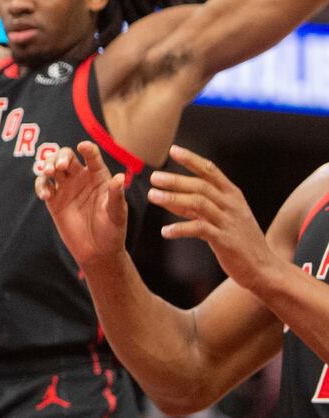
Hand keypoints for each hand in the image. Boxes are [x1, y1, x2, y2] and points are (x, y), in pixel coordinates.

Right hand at [36, 141, 127, 269]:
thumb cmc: (112, 230)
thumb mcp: (117, 213)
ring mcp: (66, 187)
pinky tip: (45, 194)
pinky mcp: (54, 199)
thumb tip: (120, 177)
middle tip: (60, 166)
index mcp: (98, 176)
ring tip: (48, 173)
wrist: (97, 251)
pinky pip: (43, 185)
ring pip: (52, 166)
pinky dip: (41, 185)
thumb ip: (116, 195)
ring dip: (47, 165)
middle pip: (66, 156)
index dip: (87, 149)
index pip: (92, 156)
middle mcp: (80, 177)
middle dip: (60, 156)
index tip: (83, 147)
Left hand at [151, 145, 279, 291]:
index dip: (192, 160)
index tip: (173, 150)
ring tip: (152, 196)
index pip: (211, 171)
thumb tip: (167, 196)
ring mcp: (229, 222)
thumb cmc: (239, 240)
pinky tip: (165, 232)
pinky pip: (200, 230)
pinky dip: (180, 229)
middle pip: (201, 186)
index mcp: (233, 195)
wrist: (265, 268)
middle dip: (176, 180)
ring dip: (173, 199)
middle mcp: (232, 205)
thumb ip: (196, 206)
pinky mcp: (225, 241)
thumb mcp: (221, 217)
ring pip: (199, 204)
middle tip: (154, 177)